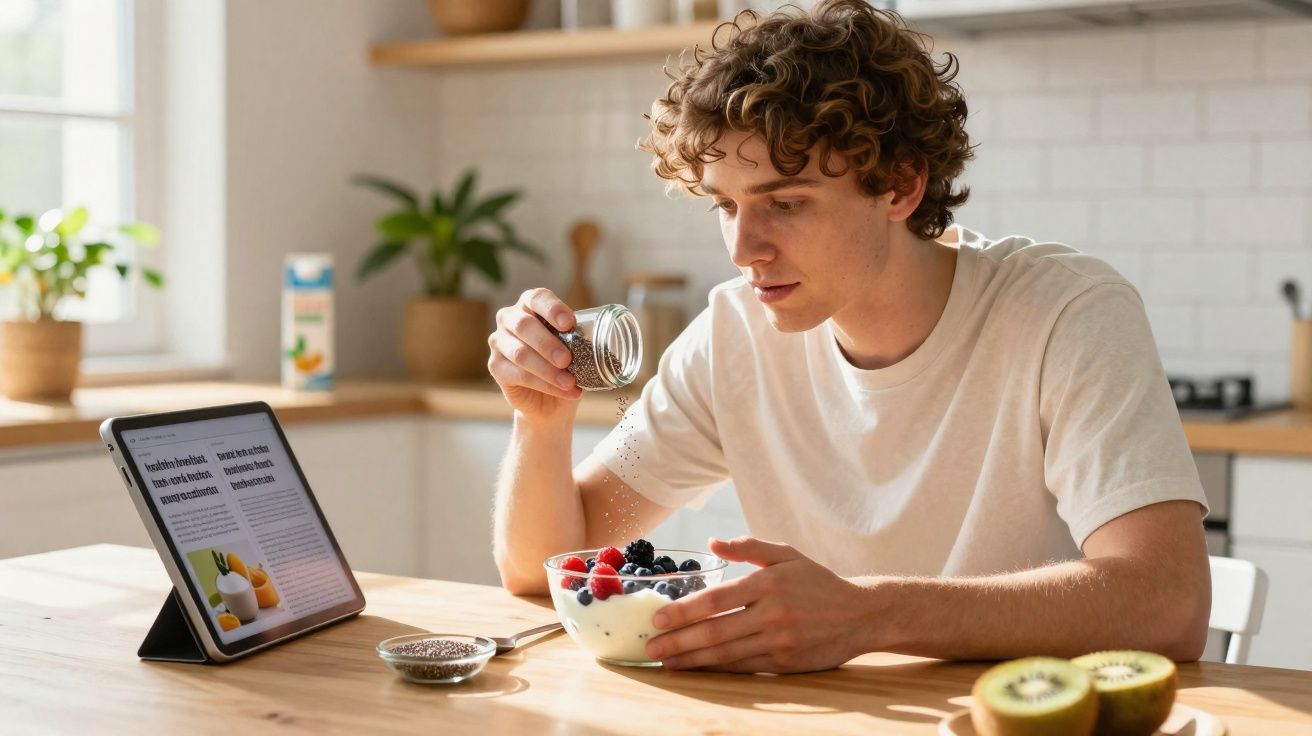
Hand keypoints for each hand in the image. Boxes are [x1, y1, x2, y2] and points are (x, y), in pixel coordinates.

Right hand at [488, 288, 582, 419]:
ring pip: (520, 353)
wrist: (550, 399)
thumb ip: (581, 339)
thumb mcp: (576, 347)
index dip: (552, 309)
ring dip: (547, 370)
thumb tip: (605, 341)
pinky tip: (563, 391)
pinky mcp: (495, 366)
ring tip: (570, 382)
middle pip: (524, 325)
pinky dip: (544, 384)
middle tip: (567, 360)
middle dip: (548, 344)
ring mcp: (499, 342)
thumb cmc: (565, 365)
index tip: (569, 324)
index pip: (537, 298)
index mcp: (531, 305)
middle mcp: (510, 318)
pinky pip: (518, 375)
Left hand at [644, 537, 874, 672]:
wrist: (862, 614)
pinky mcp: (786, 664)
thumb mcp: (787, 554)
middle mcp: (772, 613)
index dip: (684, 611)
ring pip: (726, 654)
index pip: (716, 599)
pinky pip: (744, 668)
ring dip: (692, 660)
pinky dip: (718, 670)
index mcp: (768, 583)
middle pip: (715, 631)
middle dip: (678, 641)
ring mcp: (780, 641)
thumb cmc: (818, 581)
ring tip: (666, 663)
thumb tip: (712, 543)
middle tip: (651, 647)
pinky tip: (698, 669)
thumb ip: (749, 546)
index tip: (658, 618)